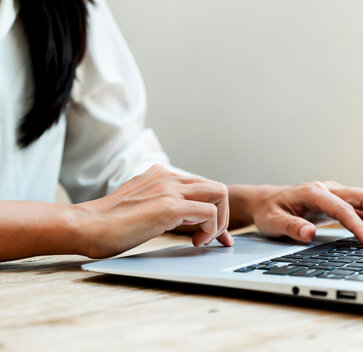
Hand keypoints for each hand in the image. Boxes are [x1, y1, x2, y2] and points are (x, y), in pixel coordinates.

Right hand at [77, 165, 232, 258]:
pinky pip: (209, 213)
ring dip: (219, 222)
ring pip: (219, 194)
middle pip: (216, 188)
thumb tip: (182, 217)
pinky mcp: (169, 206)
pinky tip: (195, 242)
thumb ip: (160, 203)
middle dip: (222, 216)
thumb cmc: (108, 224)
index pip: (202, 185)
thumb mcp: (141, 205)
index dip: (214, 210)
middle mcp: (168, 177)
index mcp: (160, 175)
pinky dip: (211, 230)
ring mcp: (169, 189)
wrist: (85, 226)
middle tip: (212, 239)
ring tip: (202, 241)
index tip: (215, 234)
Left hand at [250, 181, 362, 246]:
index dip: (358, 226)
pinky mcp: (340, 203)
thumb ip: (290, 226)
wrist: (267, 201)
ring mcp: (336, 194)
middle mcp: (329, 189)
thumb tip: (308, 233)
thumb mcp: (273, 221)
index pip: (343, 209)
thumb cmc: (270, 211)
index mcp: (313, 192)